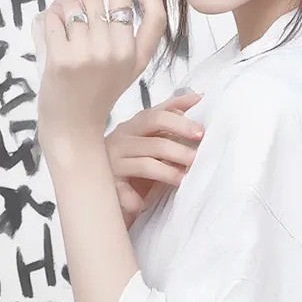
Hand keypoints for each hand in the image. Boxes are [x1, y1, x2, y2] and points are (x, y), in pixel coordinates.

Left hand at [32, 0, 165, 151]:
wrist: (73, 126)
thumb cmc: (95, 94)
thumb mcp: (125, 70)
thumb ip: (129, 37)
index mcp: (136, 58)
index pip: (156, 17)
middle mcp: (118, 54)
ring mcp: (91, 55)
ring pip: (78, 3)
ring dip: (65, 1)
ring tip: (61, 8)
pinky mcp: (64, 58)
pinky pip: (56, 17)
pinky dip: (50, 15)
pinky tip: (51, 24)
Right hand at [105, 92, 204, 225]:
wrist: (100, 182)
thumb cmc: (132, 156)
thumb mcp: (150, 134)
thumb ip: (170, 115)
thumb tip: (198, 97)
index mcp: (133, 126)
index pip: (156, 116)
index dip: (180, 122)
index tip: (201, 132)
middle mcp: (122, 140)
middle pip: (154, 140)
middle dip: (178, 149)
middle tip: (196, 159)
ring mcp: (113, 163)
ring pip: (145, 165)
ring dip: (167, 173)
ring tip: (183, 180)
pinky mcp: (109, 185)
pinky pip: (123, 191)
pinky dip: (133, 198)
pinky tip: (142, 204)